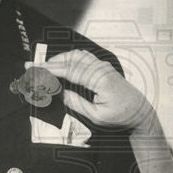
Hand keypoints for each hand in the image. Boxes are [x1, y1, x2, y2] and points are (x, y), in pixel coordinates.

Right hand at [40, 50, 154, 131]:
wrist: (140, 112)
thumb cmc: (121, 116)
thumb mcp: (97, 116)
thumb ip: (77, 103)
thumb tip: (59, 93)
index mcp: (99, 80)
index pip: (69, 70)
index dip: (49, 69)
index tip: (34, 69)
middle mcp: (101, 69)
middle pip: (70, 59)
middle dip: (49, 62)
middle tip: (32, 67)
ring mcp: (103, 66)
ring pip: (76, 55)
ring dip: (58, 59)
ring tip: (43, 68)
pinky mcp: (103, 67)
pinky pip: (83, 57)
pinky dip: (68, 59)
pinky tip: (60, 65)